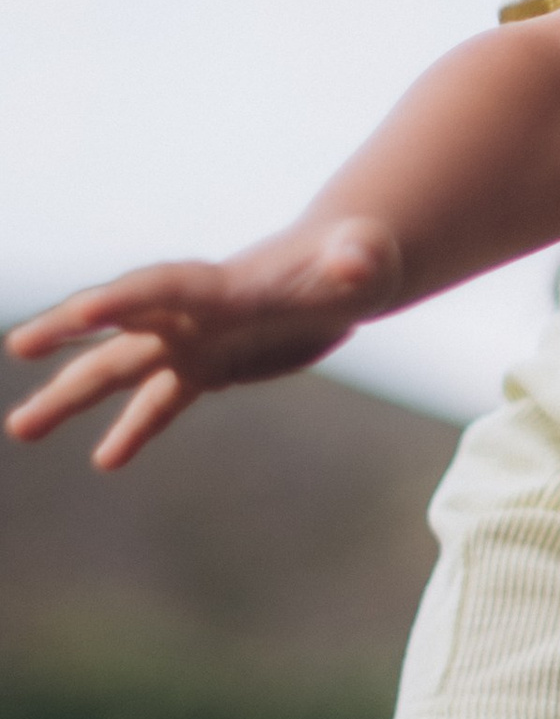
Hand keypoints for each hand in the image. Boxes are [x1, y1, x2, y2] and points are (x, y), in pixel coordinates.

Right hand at [5, 220, 404, 468]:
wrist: (348, 269)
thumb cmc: (360, 257)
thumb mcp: (367, 258)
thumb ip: (356, 261)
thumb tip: (355, 264)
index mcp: (225, 285)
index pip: (166, 288)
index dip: (128, 298)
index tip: (82, 311)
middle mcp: (194, 313)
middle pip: (121, 327)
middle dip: (69, 334)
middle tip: (20, 346)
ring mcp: (194, 340)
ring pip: (121, 370)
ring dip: (71, 397)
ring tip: (20, 428)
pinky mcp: (208, 367)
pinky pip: (160, 403)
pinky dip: (133, 430)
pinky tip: (105, 461)